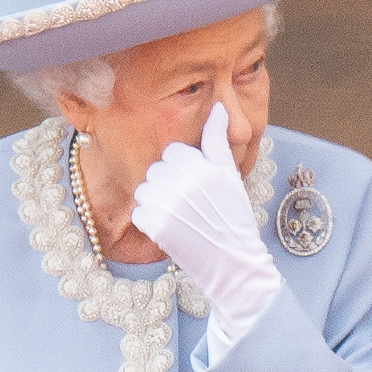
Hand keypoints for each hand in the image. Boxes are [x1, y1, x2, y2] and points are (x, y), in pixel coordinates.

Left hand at [130, 102, 280, 341]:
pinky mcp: (155, 225)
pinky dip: (149, 222)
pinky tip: (171, 231)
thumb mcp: (230, 176)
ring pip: (144, 189)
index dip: (182, 170)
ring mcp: (169, 203)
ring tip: (181, 218)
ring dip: (156, 203)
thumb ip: (218, 141)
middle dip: (167, 185)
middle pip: (156, 169)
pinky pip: (138, 212)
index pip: (173, 152)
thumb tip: (218, 107)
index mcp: (205, 166)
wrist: (232, 264)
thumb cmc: (232, 218)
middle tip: (189, 206)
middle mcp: (187, 181)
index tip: (196, 188)